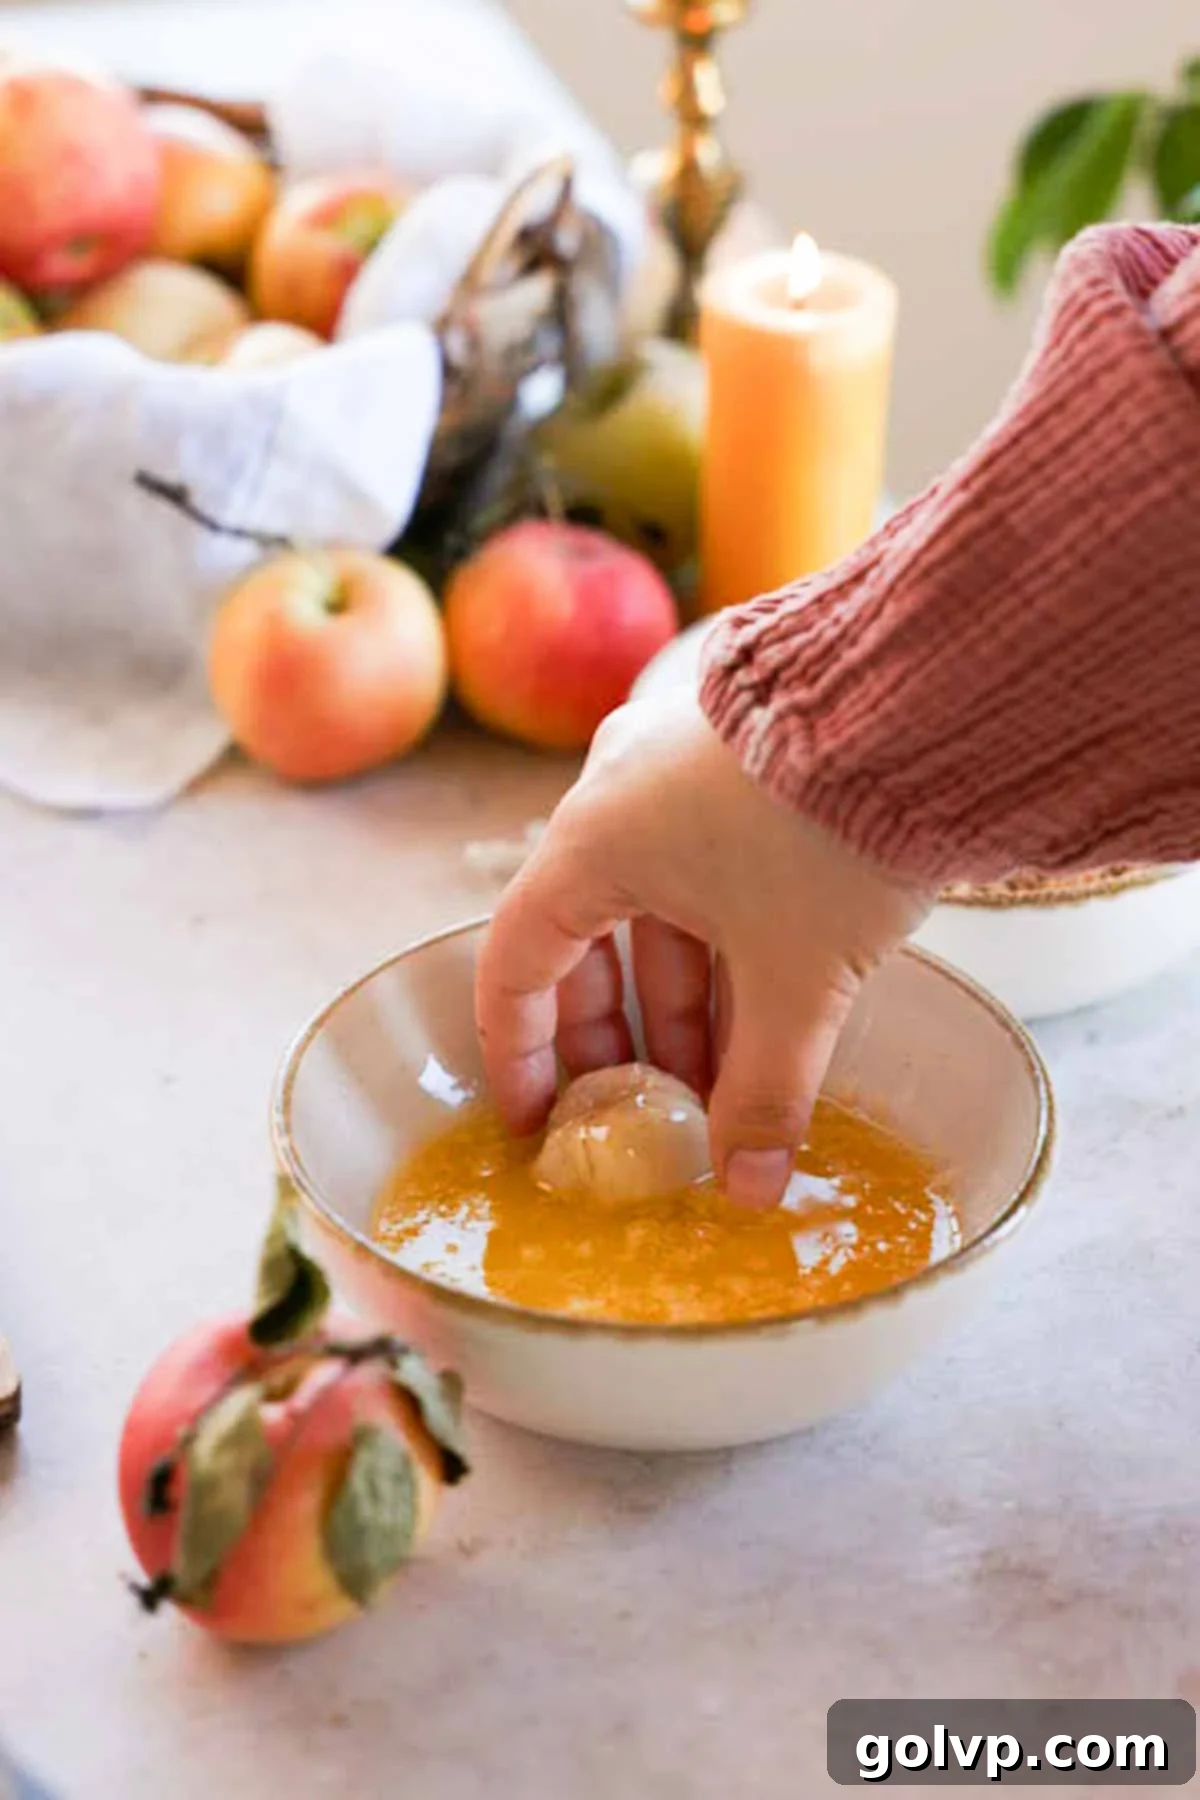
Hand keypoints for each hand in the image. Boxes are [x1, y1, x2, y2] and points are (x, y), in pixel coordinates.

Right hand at [476, 691, 933, 1207]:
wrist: (929, 695)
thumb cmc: (831, 828)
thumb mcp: (797, 977)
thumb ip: (765, 1090)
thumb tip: (747, 1187)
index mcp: (593, 842)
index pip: (516, 963)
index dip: (522, 1054)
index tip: (540, 1120)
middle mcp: (620, 798)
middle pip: (591, 944)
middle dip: (625, 1042)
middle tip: (650, 1115)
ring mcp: (682, 774)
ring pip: (662, 914)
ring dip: (689, 1006)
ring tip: (728, 1087)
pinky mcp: (745, 767)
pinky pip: (709, 877)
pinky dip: (727, 951)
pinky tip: (770, 1017)